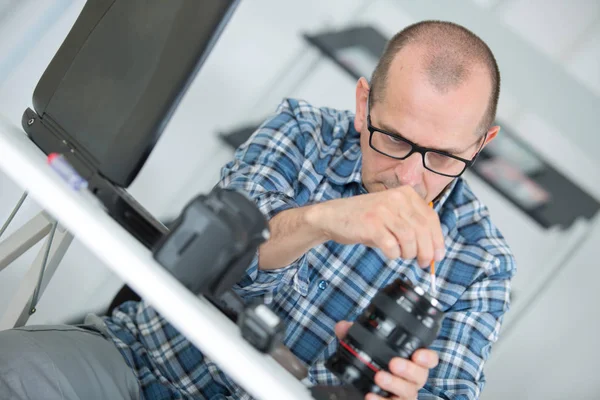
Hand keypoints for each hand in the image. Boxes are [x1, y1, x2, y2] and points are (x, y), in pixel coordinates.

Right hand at [307, 186, 444, 265]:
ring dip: (409, 254)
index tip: (438, 255)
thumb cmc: (366, 218)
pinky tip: (390, 254)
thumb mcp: (392, 213)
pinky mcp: (372, 225)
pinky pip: (392, 246)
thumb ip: (412, 225)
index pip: (431, 218)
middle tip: (424, 263)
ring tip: (403, 256)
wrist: (333, 216)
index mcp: (405, 194)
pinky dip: (394, 255)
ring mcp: (383, 211)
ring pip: (410, 239)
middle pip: (423, 230)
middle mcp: (396, 198)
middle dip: (427, 251)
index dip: (438, 240)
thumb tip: (433, 250)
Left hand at [335, 321, 438, 399]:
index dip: (428, 357)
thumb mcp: (362, 347)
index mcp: (411, 361)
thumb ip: (353, 335)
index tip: (418, 354)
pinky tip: (370, 396)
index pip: (429, 359)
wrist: (360, 390)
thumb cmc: (371, 365)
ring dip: (395, 384)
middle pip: (420, 376)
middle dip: (409, 369)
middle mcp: (412, 379)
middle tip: (394, 363)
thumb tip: (343, 326)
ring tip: (379, 377)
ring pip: (408, 392)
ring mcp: (404, 394)